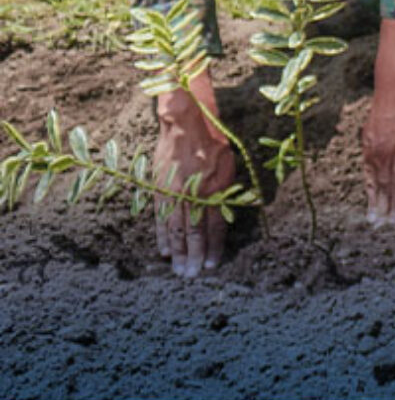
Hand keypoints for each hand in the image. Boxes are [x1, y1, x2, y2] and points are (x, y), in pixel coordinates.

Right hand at [152, 82, 233, 276]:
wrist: (185, 124)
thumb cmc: (213, 144)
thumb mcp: (228, 165)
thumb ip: (227, 192)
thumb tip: (231, 216)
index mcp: (213, 188)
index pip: (214, 226)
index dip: (213, 247)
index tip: (213, 264)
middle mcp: (191, 194)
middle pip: (193, 233)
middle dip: (194, 256)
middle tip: (193, 276)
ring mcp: (172, 193)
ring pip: (175, 229)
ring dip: (177, 252)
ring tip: (179, 270)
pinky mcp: (158, 189)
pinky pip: (159, 218)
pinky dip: (162, 235)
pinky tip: (164, 251)